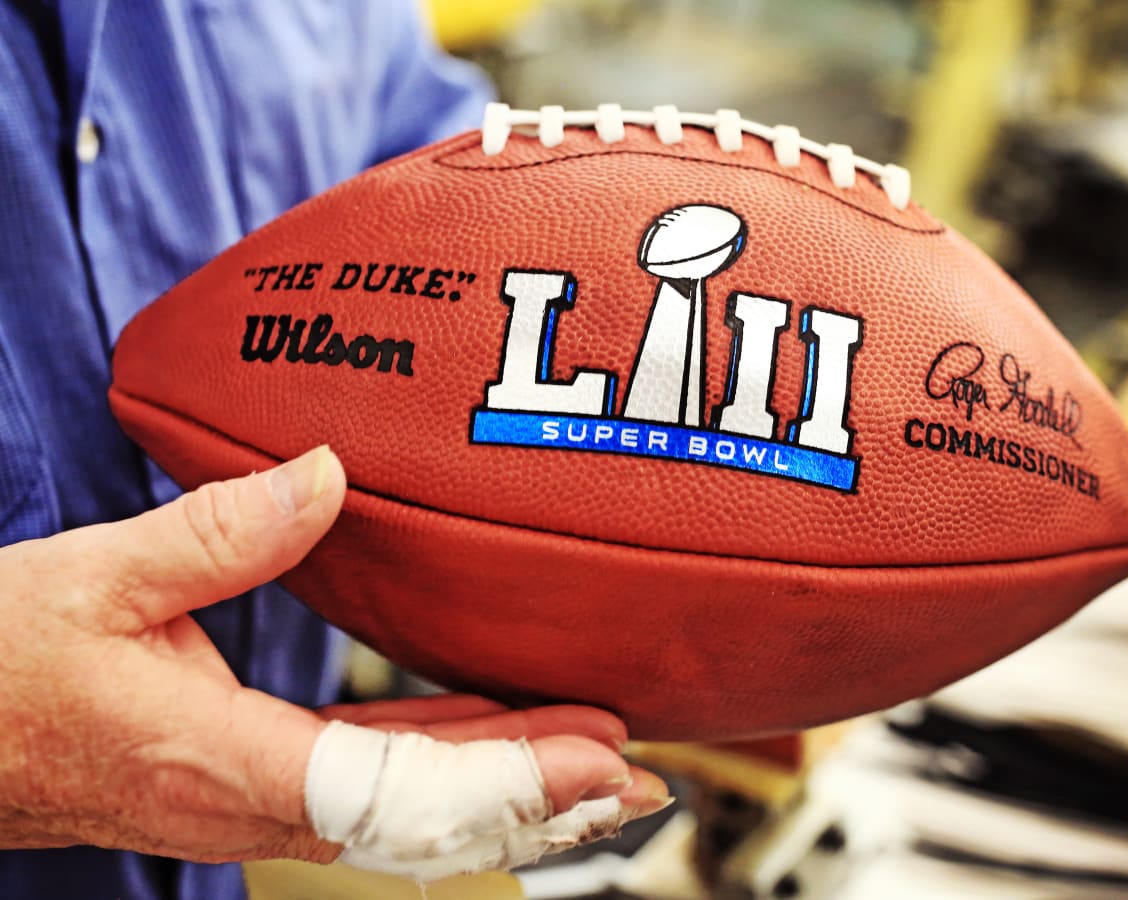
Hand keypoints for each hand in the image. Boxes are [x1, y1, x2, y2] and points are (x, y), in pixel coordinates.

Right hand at [0, 446, 667, 869]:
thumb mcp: (95, 579)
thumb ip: (219, 531)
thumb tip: (326, 473)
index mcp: (216, 762)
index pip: (392, 793)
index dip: (504, 780)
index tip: (595, 758)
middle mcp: (246, 800)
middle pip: (424, 820)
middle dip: (538, 797)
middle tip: (638, 772)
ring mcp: (250, 799)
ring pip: (407, 813)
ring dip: (505, 788)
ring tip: (594, 763)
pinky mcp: (250, 777)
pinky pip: (374, 785)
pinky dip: (448, 768)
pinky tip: (496, 742)